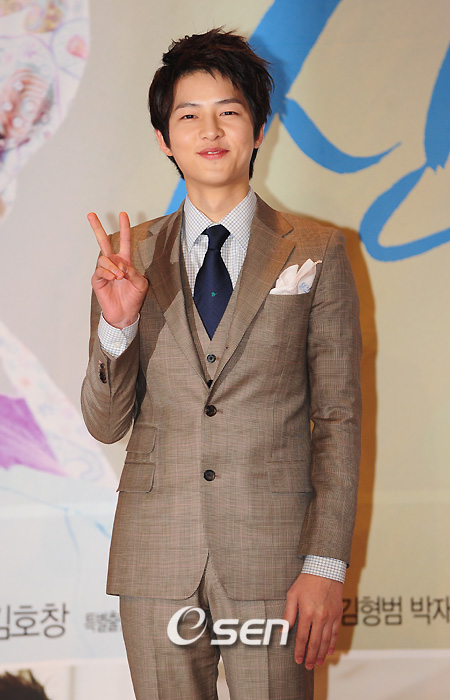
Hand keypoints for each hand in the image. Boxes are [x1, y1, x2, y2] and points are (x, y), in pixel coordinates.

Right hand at [88, 211, 147, 327]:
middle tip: (91, 214)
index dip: (125, 228)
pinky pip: (100, 271)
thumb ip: (134, 273)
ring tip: (119, 276)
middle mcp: (113, 263)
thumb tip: (122, 266)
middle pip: (103, 241)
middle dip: (97, 228)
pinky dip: (107, 273)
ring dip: (112, 266)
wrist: (125, 313)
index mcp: (125, 261)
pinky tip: (114, 278)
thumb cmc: (134, 298)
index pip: (124, 241)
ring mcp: (104, 271)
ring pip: (103, 258)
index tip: (123, 214)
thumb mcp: (141, 284)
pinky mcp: (98, 280)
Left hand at [283, 573, 342, 669]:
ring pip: (326, 641)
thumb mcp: (292, 595)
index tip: (297, 660)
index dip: (299, 650)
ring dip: (322, 654)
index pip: (302, 637)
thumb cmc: (306, 581)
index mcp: (307, 613)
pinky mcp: (338, 614)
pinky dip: (332, 644)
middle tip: (308, 667)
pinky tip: (329, 651)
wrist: (325, 570)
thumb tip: (283, 630)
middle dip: (311, 656)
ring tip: (318, 663)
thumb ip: (288, 614)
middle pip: (315, 643)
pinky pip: (335, 633)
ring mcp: (330, 617)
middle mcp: (320, 617)